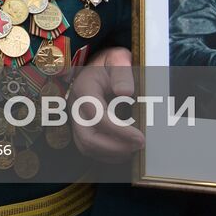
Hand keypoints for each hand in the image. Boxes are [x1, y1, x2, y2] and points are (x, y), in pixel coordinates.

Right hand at [69, 46, 143, 161]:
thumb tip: (125, 92)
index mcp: (84, 88)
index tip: (140, 137)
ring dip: (111, 153)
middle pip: (86, 138)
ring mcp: (76, 119)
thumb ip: (122, 73)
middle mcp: (75, 106)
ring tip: (134, 148)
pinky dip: (108, 155)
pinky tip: (125, 149)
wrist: (98, 67)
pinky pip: (89, 150)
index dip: (117, 130)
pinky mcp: (80, 129)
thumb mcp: (117, 59)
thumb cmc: (110, 64)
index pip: (95, 114)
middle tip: (138, 146)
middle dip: (114, 147)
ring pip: (86, 147)